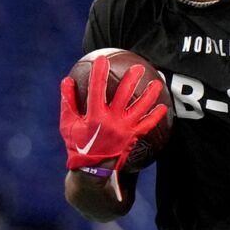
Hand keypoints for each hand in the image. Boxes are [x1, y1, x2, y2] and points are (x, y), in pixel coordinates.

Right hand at [60, 55, 166, 200]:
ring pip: (140, 109)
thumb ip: (68, 102)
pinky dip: (155, 117)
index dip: (99, 73)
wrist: (91, 170)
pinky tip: (163, 108)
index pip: (96, 89)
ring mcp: (124, 130)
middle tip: (138, 67)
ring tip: (157, 83)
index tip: (102, 59)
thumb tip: (66, 81)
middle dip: (131, 80)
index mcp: (94, 117)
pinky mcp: (132, 138)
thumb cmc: (77, 145)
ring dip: (150, 96)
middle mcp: (111, 122)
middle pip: (123, 96)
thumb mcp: (67, 124)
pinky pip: (147, 126)